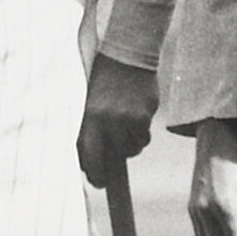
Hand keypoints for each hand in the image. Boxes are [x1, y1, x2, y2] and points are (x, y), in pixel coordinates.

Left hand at [76, 54, 158, 186]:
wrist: (127, 53)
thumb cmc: (103, 80)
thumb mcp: (90, 104)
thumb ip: (91, 130)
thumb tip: (95, 160)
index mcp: (90, 118)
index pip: (91, 156)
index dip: (95, 174)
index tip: (99, 183)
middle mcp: (110, 120)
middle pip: (116, 156)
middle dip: (116, 160)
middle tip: (115, 158)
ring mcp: (130, 118)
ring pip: (133, 147)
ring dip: (130, 143)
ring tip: (124, 124)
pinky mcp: (146, 114)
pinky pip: (144, 135)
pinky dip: (141, 132)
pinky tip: (136, 114)